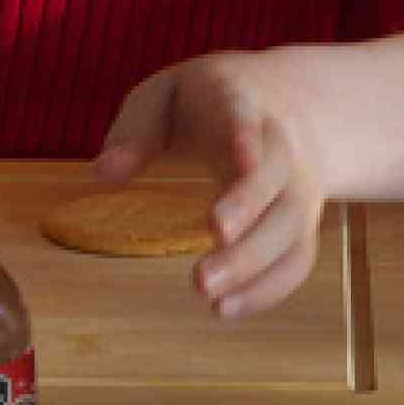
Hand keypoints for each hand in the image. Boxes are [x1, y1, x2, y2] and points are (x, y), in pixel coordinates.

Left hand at [94, 51, 333, 318]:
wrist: (290, 102)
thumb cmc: (209, 101)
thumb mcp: (166, 94)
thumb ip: (136, 129)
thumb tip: (101, 174)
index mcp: (243, 103)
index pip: (247, 118)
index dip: (246, 138)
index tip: (241, 162)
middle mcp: (281, 147)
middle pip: (275, 184)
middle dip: (246, 218)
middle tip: (206, 259)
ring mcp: (298, 187)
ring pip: (291, 228)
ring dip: (253, 267)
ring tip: (208, 297)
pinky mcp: (301, 221)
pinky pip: (296, 258)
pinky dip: (268, 288)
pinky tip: (226, 310)